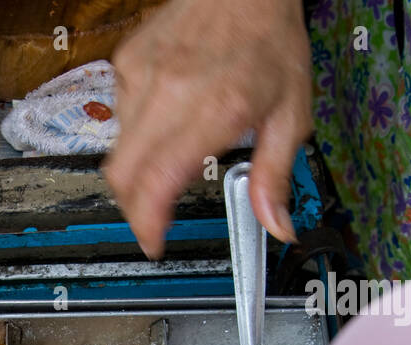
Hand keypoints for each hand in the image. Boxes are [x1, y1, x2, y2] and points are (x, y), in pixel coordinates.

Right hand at [102, 0, 312, 258]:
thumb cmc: (268, 39)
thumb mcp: (291, 114)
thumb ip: (275, 176)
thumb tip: (276, 225)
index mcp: (213, 111)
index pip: (157, 182)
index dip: (147, 222)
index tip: (153, 241)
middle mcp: (170, 95)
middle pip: (122, 176)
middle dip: (133, 208)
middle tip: (153, 218)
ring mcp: (140, 77)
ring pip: (119, 149)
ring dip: (139, 168)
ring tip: (170, 158)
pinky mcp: (126, 64)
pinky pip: (120, 115)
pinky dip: (138, 131)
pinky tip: (166, 119)